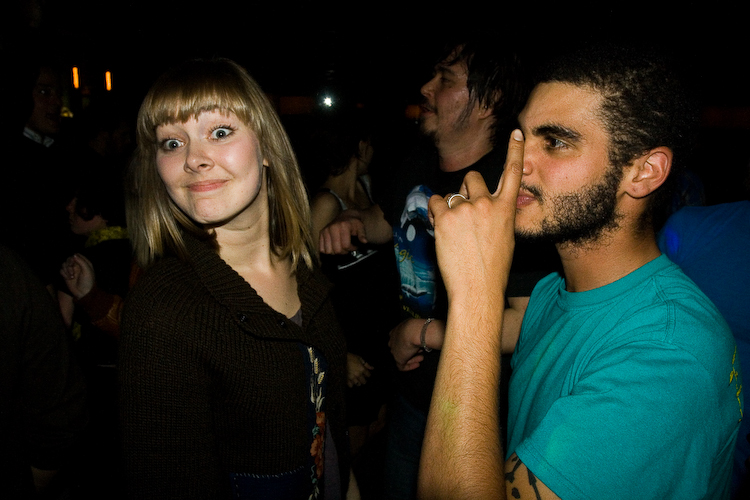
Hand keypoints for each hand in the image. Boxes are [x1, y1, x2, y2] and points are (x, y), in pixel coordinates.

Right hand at [60, 253, 95, 299]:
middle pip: (68, 259)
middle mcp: (77, 265)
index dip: (73, 258)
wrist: (83, 293)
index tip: (73, 262)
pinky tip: (69, 279)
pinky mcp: (66, 275)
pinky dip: (64, 274)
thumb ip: (81, 262)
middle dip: (69, 264)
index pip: (77, 255)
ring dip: (66, 270)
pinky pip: (61, 270)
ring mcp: (71, 270)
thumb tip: (74, 255)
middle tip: (72, 271)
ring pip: (64, 264)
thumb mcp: (87, 271)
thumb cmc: (87, 282)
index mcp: (84, 263)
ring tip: (71, 276)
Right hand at [319, 211, 366, 254]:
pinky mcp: (320, 233)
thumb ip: (362, 234)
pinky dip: (328, 251)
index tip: (355, 246)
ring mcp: (325, 230)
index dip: (352, 249)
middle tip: (348, 248)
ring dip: (335, 252)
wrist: (345, 216)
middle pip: (337, 250)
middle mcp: (332, 228)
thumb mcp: (360, 227)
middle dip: (344, 252)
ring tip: (341, 247)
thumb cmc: (353, 223)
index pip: (345, 246)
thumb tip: (364, 242)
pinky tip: (334, 246)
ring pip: (329, 251)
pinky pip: (322, 249)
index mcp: (343, 226)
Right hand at [347, 353, 373, 387]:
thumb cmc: (350, 357)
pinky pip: (351, 385)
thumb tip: (372, 368)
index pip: (368, 375)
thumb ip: (366, 364)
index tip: (366, 373)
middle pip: (364, 382)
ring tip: (356, 379)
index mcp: (362, 369)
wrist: (340, 358)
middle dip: (363, 379)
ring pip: (358, 384)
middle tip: (361, 377)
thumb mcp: (359, 358)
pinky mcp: (346, 380)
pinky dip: (351, 384)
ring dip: (358, 382)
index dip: (368, 374)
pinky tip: (351, 381)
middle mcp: (358, 375)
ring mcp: (352, 378)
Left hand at [388, 318, 444, 370]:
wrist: (412, 332)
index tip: (417, 343)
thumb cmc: (416, 327)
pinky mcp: (397, 359)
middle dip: (411, 350)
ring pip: (402, 356)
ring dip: (412, 358)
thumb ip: (415, 332)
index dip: (409, 342)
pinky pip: (402, 365)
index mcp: (395, 331)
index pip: (400, 339)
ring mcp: (394, 350)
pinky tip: (417, 365)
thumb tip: (421, 335)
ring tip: (422, 358)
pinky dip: (410, 366)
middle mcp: (392, 340)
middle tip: (420, 352)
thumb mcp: (415, 327)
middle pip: (401, 348)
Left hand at [427, 130, 524, 307]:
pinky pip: (434, 202)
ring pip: (451, 194)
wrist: (477, 288)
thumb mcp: (504, 238)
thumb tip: (484, 209)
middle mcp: (486, 204)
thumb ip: (496, 217)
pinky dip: (433, 212)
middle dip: (466, 189)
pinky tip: (439, 227)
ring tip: (453, 232)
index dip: (514, 151)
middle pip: (472, 178)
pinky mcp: (445, 217)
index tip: (516, 133)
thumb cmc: (492, 269)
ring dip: (449, 207)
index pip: (512, 173)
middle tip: (463, 211)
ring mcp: (465, 209)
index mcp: (505, 209)